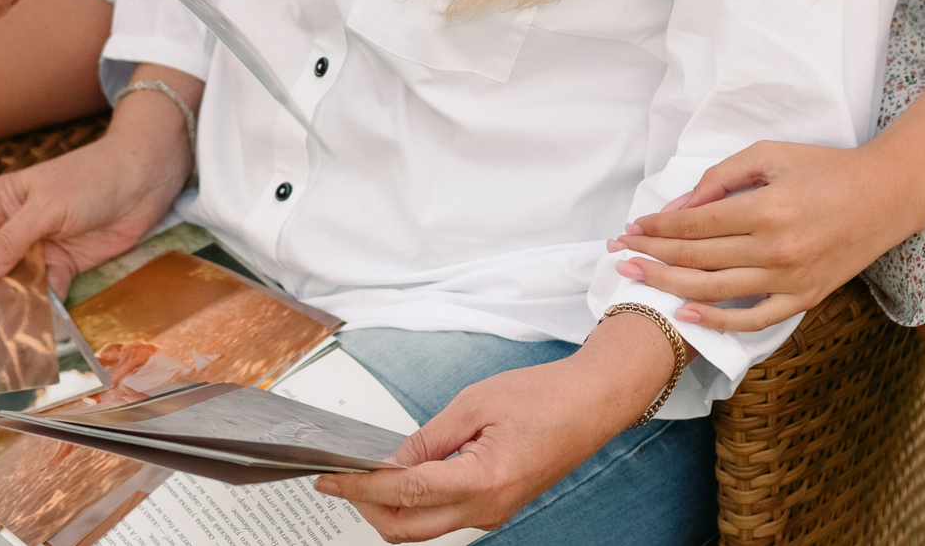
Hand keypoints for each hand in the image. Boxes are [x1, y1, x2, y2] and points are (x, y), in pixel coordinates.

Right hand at [0, 87, 195, 294]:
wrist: (146, 179)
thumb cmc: (90, 177)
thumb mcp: (45, 207)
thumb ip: (9, 241)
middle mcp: (8, 227)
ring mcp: (34, 248)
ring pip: (2, 280)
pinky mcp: (62, 266)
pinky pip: (40, 294)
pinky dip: (32, 313)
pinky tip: (16, 338)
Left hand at [313, 314, 672, 540]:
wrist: (593, 403)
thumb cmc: (546, 396)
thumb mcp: (476, 403)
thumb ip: (429, 438)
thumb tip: (389, 460)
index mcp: (483, 480)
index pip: (404, 492)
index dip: (360, 487)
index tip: (330, 478)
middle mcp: (487, 508)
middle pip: (408, 528)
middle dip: (367, 507)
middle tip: (342, 479)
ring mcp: (493, 513)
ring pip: (425, 527)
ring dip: (391, 507)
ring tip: (368, 474)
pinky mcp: (495, 507)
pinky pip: (445, 516)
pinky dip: (417, 502)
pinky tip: (404, 475)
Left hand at [606, 139, 923, 331]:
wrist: (886, 197)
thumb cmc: (825, 168)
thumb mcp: (770, 155)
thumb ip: (721, 178)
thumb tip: (680, 208)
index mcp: (766, 209)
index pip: (694, 226)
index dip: (657, 228)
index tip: (632, 228)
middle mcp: (776, 250)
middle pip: (697, 260)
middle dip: (651, 257)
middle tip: (619, 255)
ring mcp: (790, 280)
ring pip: (715, 292)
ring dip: (668, 286)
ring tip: (636, 280)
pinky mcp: (804, 299)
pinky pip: (753, 320)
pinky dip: (717, 322)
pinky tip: (686, 314)